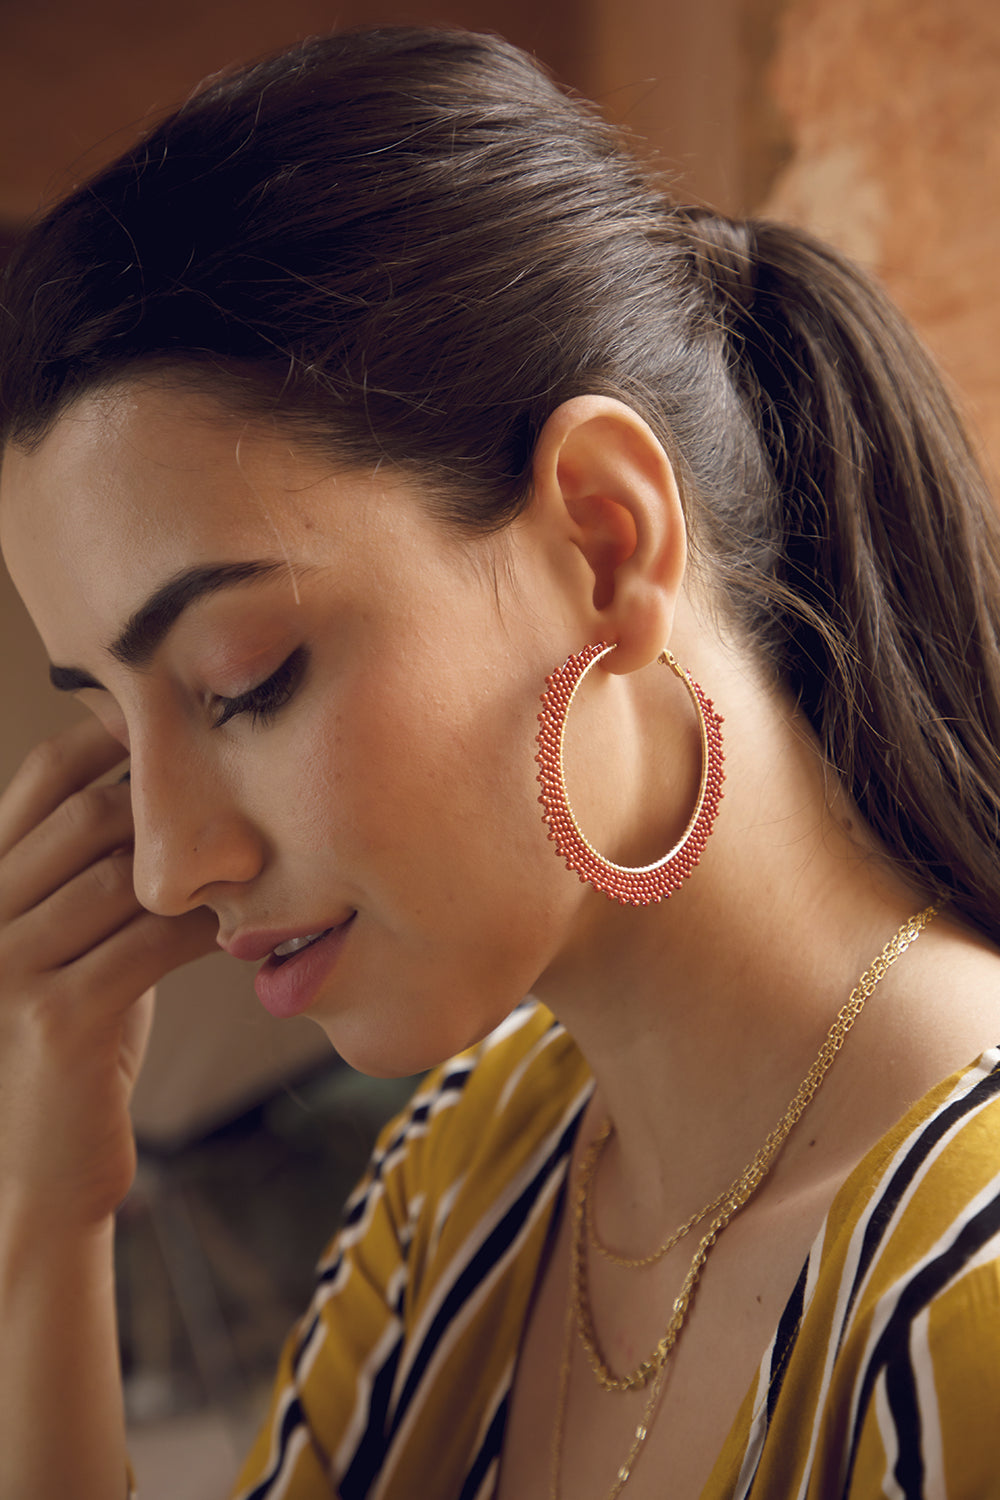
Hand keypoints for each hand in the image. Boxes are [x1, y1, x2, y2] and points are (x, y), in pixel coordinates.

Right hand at [0, 717, 217, 1232]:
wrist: (37, 1168)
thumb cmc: (77, 1039)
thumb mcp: (74, 939)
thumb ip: (99, 871)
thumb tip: (178, 792)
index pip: (41, 776)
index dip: (111, 735)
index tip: (184, 719)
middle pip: (88, 815)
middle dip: (171, 800)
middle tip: (246, 795)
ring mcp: (8, 967)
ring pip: (122, 877)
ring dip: (198, 869)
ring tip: (257, 863)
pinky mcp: (55, 1021)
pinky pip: (148, 946)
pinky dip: (203, 931)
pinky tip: (239, 933)